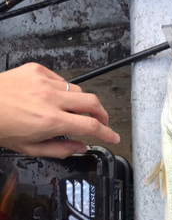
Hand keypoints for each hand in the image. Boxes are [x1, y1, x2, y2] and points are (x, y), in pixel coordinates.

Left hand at [0, 63, 120, 157]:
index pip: (91, 126)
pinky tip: (56, 98)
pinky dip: (65, 90)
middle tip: (102, 123)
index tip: (113, 137)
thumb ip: (60, 149)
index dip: (107, 133)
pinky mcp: (36, 69)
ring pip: (78, 90)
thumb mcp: (30, 148)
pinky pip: (61, 80)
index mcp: (51, 121)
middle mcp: (51, 98)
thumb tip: (81, 148)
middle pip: (92, 103)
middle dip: (103, 115)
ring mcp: (44, 81)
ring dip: (83, 103)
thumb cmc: (0, 127)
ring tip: (76, 112)